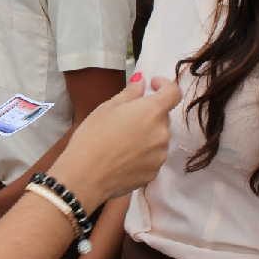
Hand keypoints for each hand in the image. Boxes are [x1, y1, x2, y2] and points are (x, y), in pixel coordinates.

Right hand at [50, 75, 178, 212]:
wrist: (85, 176)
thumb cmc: (92, 137)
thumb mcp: (107, 107)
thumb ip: (130, 93)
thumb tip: (141, 82)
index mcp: (152, 112)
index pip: (173, 93)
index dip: (165, 85)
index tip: (153, 84)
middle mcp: (162, 133)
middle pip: (163, 117)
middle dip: (149, 113)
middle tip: (126, 117)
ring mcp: (160, 155)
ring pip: (158, 138)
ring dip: (147, 134)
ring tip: (122, 140)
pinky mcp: (153, 173)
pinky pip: (153, 157)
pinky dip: (143, 153)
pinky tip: (123, 156)